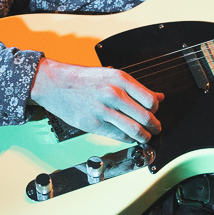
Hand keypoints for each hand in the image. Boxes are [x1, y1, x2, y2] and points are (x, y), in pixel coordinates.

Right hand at [30, 58, 162, 142]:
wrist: (54, 84)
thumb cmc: (83, 79)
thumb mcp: (111, 75)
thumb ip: (135, 88)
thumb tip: (159, 97)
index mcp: (120, 79)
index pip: (150, 100)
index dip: (156, 109)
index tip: (155, 112)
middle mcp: (114, 94)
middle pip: (145, 117)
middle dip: (154, 126)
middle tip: (156, 128)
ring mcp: (103, 110)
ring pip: (134, 129)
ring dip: (144, 136)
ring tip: (145, 137)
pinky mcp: (93, 124)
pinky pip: (118, 135)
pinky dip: (128, 139)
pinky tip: (129, 138)